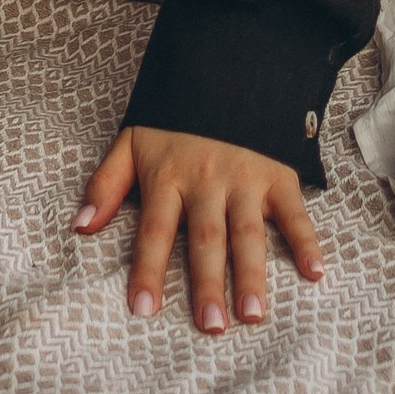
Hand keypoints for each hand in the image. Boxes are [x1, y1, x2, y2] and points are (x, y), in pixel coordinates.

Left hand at [74, 122, 323, 329]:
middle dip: (208, 284)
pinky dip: (307, 241)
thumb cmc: (173, 117)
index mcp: (168, 177)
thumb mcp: (130, 141)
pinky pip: (294, 211)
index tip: (143, 310)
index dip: (148, 270)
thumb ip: (105, 184)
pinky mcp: (277, 174)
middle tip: (211, 326)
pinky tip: (315, 272)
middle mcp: (206, 182)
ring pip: (247, 232)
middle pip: (205, 239)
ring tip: (254, 314)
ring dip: (252, 274)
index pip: (154, 231)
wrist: (221, 66)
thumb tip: (79, 227)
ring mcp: (244, 179)